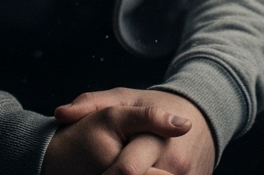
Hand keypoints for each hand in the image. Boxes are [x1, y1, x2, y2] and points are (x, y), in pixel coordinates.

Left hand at [55, 89, 215, 174]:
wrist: (203, 117)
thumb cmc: (156, 106)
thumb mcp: (125, 97)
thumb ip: (92, 103)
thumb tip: (60, 114)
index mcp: (156, 137)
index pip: (126, 170)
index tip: (92, 174)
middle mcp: (174, 161)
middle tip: (104, 172)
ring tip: (114, 169)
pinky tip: (145, 170)